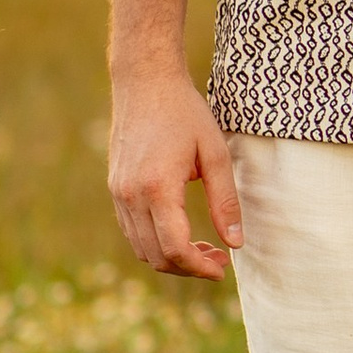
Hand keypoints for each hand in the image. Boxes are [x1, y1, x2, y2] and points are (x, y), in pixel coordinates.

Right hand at [108, 63, 243, 280]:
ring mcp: (119, 193)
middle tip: (219, 260)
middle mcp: (131, 195)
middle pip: (156, 256)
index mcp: (158, 188)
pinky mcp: (116, 188)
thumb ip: (226, 201)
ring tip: (204, 248)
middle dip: (189, 267)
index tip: (222, 269)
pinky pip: (132, 230)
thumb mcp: (216, 154)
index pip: (175, 248)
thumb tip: (236, 243)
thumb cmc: (185, 113)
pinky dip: (155, 242)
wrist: (145, 83)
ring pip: (141, 248)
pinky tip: (181, 231)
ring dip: (172, 258)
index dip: (199, 267)